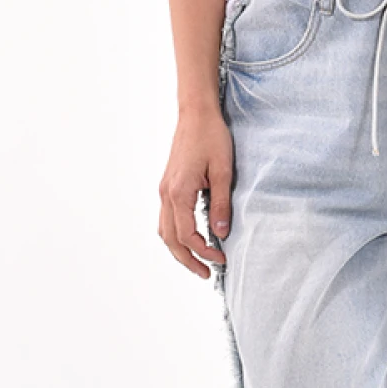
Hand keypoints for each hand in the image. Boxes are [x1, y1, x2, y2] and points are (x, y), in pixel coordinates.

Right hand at [159, 111, 234, 279]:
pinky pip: (166, 218)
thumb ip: (221, 203)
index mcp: (179, 192)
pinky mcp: (168, 185)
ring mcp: (164, 189)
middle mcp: (166, 194)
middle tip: (206, 274)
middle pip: (170, 239)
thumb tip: (220, 232)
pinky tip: (190, 237)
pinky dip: (175, 234)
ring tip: (197, 261)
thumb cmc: (211, 136)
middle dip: (187, 260)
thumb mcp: (222, 171)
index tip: (221, 258)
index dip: (204, 251)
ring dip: (178, 249)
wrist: (196, 113)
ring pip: (164, 230)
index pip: (187, 235)